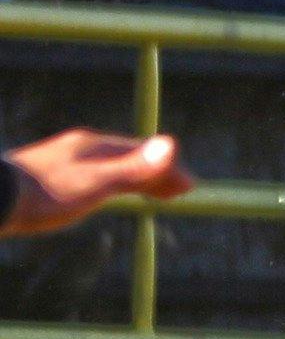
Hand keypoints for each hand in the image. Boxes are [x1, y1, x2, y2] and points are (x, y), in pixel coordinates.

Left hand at [4, 128, 196, 236]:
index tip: (189, 185)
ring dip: (133, 178)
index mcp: (94, 146)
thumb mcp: (94, 183)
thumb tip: (172, 145)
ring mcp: (63, 162)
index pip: (143, 153)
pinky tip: (100, 193)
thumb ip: (132, 168)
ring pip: (108, 167)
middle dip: (154, 172)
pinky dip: (110, 183)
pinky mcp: (47, 178)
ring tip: (148, 193)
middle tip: (177, 191)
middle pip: (128, 157)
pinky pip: (91, 176)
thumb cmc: (42, 193)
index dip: (168, 169)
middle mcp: (80, 149)